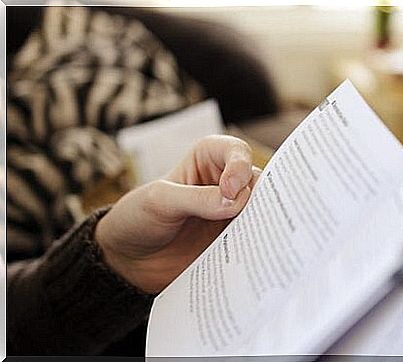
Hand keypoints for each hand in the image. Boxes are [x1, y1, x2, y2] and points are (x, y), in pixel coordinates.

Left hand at [95, 135, 260, 293]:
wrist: (128, 260)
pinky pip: (252, 239)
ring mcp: (230, 213)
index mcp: (207, 159)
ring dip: (261, 223)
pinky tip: (254, 255)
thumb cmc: (138, 218)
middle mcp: (224, 183)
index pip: (236, 151)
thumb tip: (237, 201)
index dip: (240, 167)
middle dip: (260, 197)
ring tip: (260, 238)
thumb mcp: (160, 201)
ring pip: (260, 212)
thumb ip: (197, 198)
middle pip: (257, 182)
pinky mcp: (232, 240)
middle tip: (257, 216)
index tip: (229, 190)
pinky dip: (256, 245)